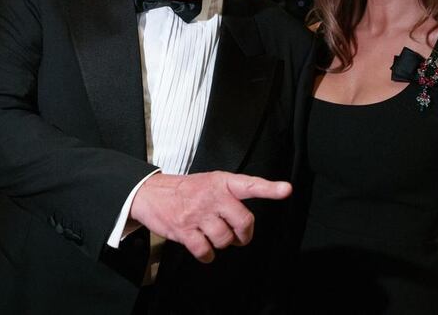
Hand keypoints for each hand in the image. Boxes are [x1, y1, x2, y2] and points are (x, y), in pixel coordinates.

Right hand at [129, 171, 291, 262]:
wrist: (151, 192)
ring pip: (225, 239)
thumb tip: (248, 219)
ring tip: (214, 235)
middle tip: (240, 236)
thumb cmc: (186, 190)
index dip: (270, 188)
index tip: (286, 190)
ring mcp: (198, 213)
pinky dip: (207, 255)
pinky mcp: (184, 230)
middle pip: (244, 222)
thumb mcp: (211, 181)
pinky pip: (205, 251)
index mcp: (222, 182)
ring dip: (223, 244)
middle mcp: (212, 196)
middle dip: (244, 235)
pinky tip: (203, 247)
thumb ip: (232, 194)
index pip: (250, 184)